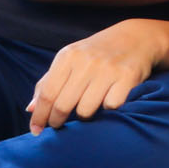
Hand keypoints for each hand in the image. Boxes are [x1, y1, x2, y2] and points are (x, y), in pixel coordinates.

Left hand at [27, 20, 165, 133]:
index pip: (47, 93)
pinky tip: (108, 100)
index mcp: (68, 56)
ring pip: (86, 110)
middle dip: (57, 121)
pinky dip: (108, 109)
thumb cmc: (97, 52)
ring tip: (86, 109)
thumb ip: (49, 82)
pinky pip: (110, 106)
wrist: (137, 37)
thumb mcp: (71, 60)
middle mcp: (87, 62)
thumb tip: (31, 109)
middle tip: (58, 125)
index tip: (36, 130)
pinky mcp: (128, 77)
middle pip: (63, 105)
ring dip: (84, 116)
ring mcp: (108, 69)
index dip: (39, 116)